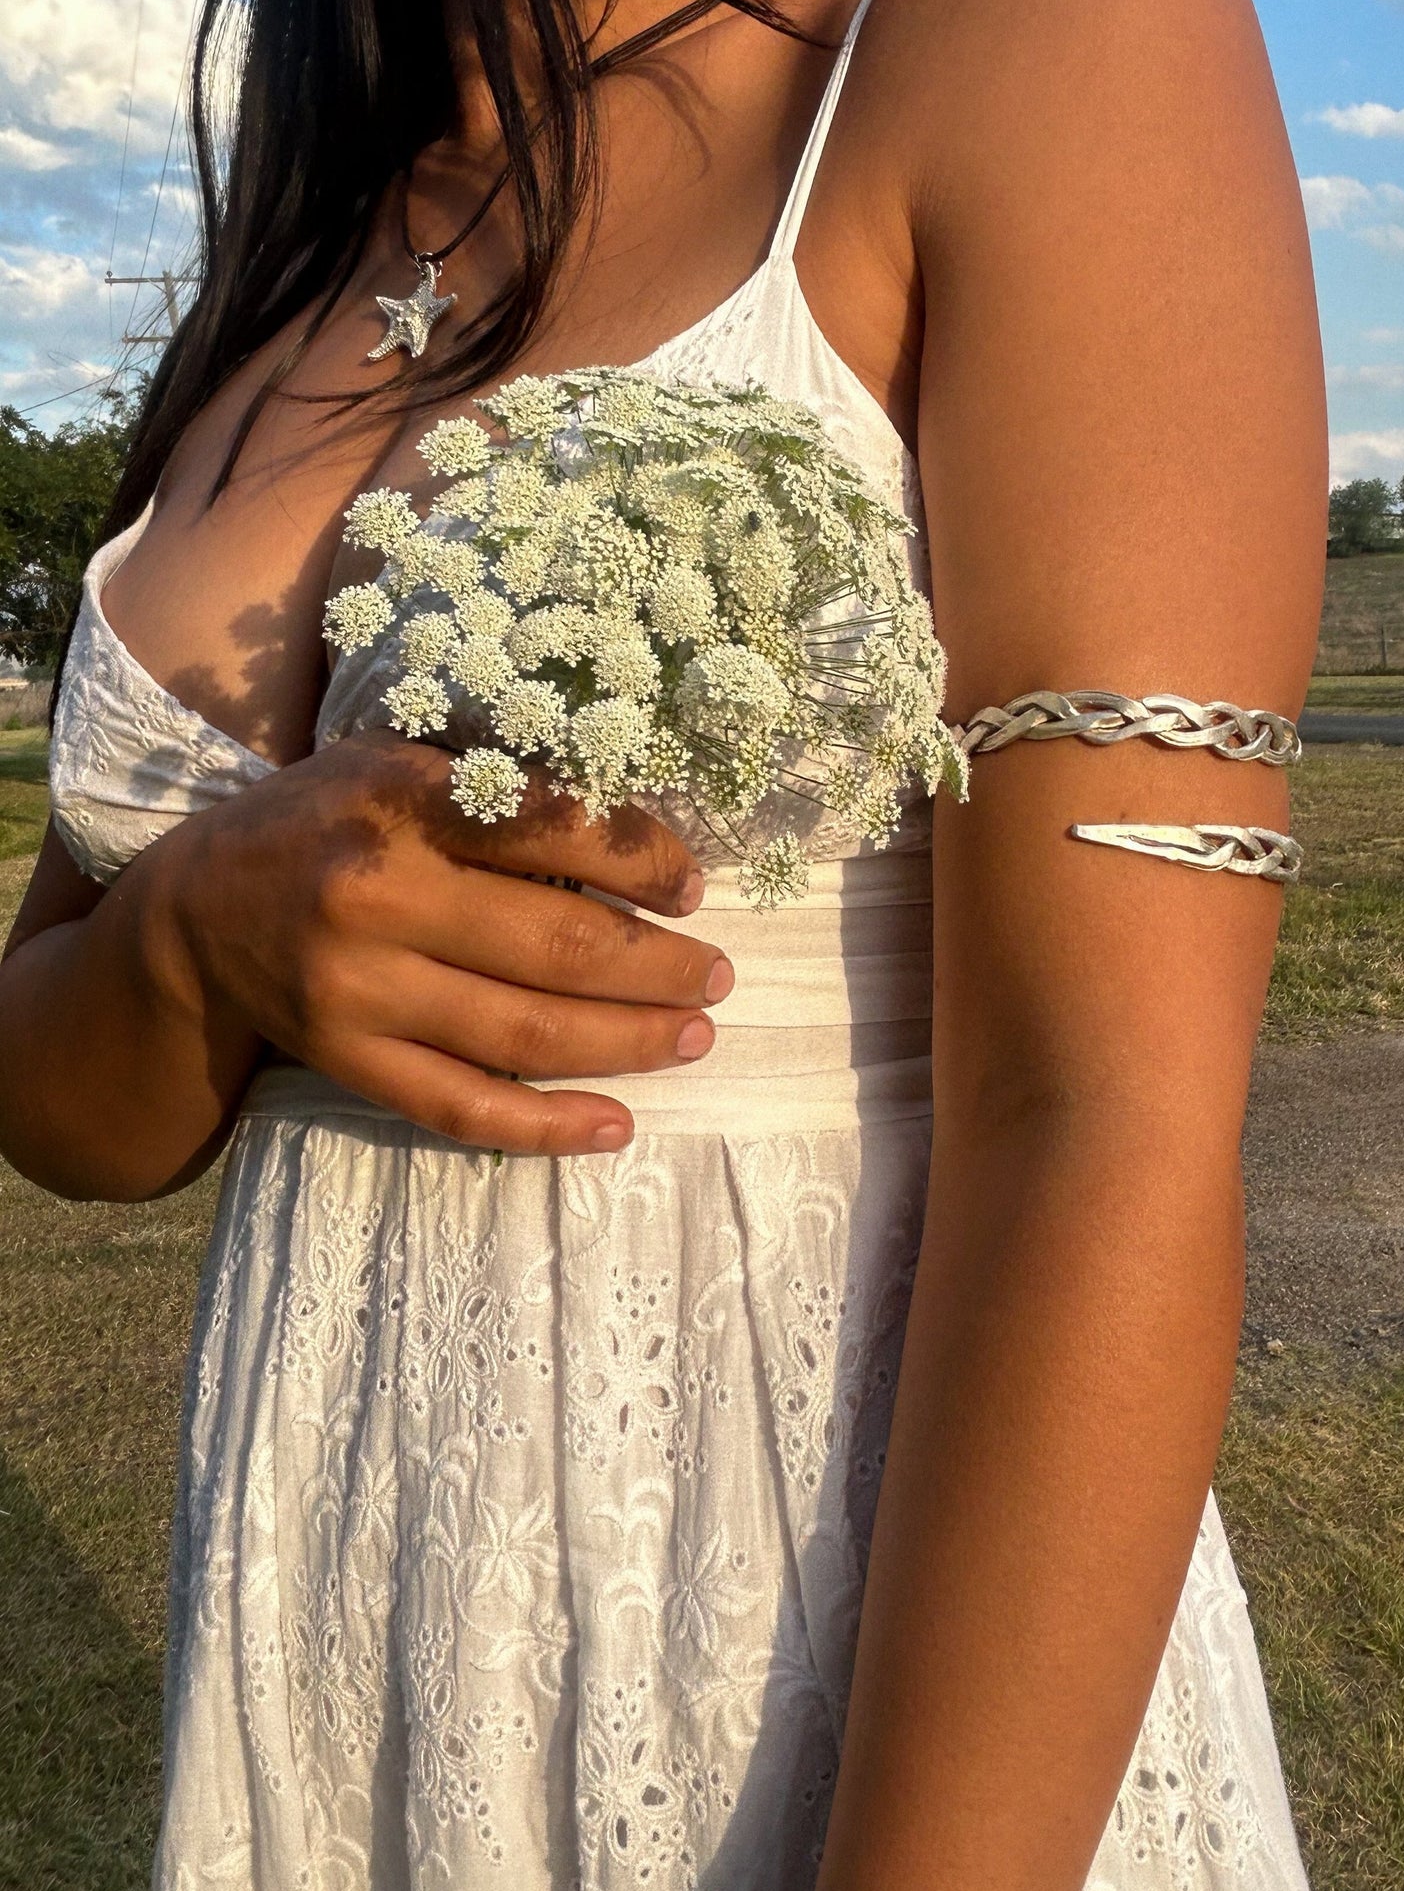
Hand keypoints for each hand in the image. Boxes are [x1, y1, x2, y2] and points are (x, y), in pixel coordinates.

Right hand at [149, 730, 731, 1154]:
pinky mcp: (346, 1061)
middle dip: (658, 966)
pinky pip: (459, 1107)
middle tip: (722, 976)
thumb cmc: (326, 821)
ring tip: (696, 1036)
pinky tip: (616, 1126)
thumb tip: (634, 832)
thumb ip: (495, 788)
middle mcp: (375, 894)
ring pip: (520, 1032)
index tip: (693, 886)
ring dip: (627, 1041)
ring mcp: (357, 990)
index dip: (640, 859)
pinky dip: (545, 1126)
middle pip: (552, 943)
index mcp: (400, 798)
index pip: (551, 827)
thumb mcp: (398, 764)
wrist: (195, 910)